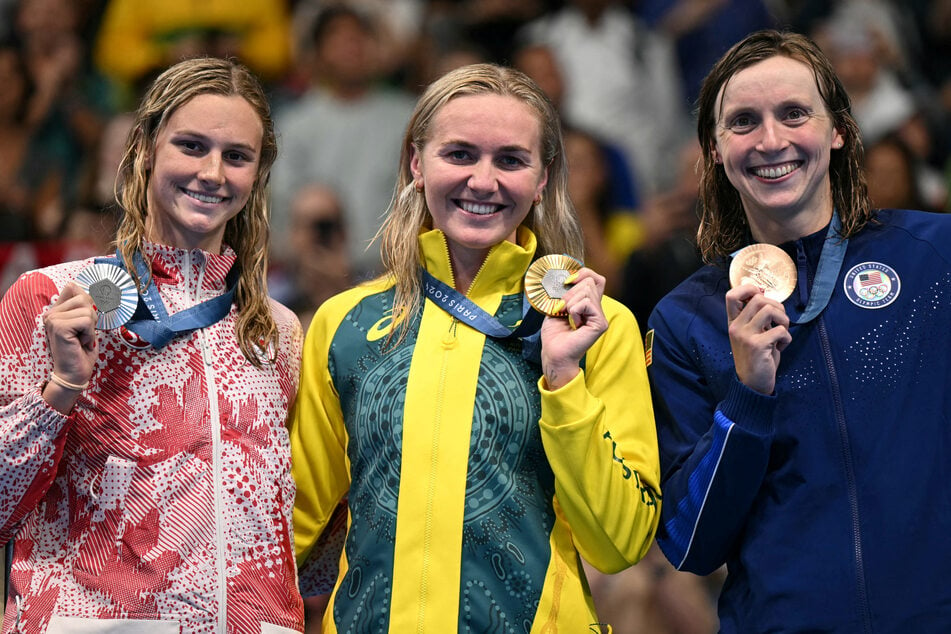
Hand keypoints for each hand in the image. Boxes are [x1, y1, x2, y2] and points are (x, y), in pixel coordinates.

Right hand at [42, 283, 97, 411]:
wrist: (74, 374)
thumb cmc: (82, 352)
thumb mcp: (85, 326)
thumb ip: (84, 308)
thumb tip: (88, 289)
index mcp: (55, 311)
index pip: (73, 288)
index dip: (88, 300)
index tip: (89, 319)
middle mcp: (50, 313)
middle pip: (84, 298)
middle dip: (92, 317)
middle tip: (84, 334)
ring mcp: (52, 319)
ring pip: (87, 309)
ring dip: (91, 327)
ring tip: (82, 339)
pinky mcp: (59, 327)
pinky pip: (86, 320)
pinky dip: (90, 333)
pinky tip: (81, 343)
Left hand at [540, 267, 608, 389]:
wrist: (553, 353)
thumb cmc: (554, 335)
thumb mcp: (557, 306)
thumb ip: (566, 292)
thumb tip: (569, 277)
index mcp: (588, 304)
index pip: (595, 278)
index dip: (583, 273)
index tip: (567, 282)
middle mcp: (597, 309)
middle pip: (589, 281)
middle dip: (570, 293)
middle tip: (563, 310)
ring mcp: (600, 316)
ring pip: (587, 290)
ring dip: (570, 302)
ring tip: (568, 317)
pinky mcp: (600, 323)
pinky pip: (586, 303)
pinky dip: (574, 310)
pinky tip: (574, 323)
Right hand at [725, 284, 791, 394]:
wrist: (752, 384)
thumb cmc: (756, 357)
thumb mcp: (750, 334)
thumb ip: (755, 317)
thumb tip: (764, 295)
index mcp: (733, 322)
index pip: (732, 294)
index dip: (749, 288)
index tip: (762, 297)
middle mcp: (736, 327)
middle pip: (758, 298)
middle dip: (777, 306)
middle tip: (779, 321)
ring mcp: (745, 336)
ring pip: (770, 310)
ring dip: (783, 320)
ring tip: (782, 332)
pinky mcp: (757, 345)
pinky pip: (780, 330)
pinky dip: (787, 338)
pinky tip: (781, 347)